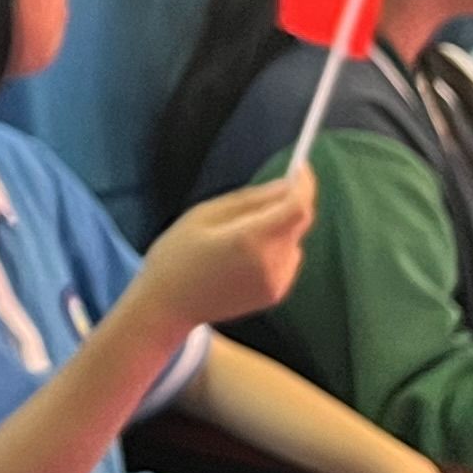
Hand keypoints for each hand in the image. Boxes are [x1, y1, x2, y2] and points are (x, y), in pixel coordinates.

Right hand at [127, 170, 315, 331]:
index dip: (304, 184)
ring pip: (293, 240)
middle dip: (288, 204)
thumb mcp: (204, 214)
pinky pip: (287, 259)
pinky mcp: (275, 295)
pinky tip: (244, 256)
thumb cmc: (177, 255)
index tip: (300, 166)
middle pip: (298, 222)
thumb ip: (249, 199)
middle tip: (262, 197)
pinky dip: (275, 248)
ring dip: (280, 227)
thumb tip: (286, 185)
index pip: (298, 206)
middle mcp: (270, 262)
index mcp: (250, 238)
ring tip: (241, 233)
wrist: (168, 306)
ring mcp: (275, 282)